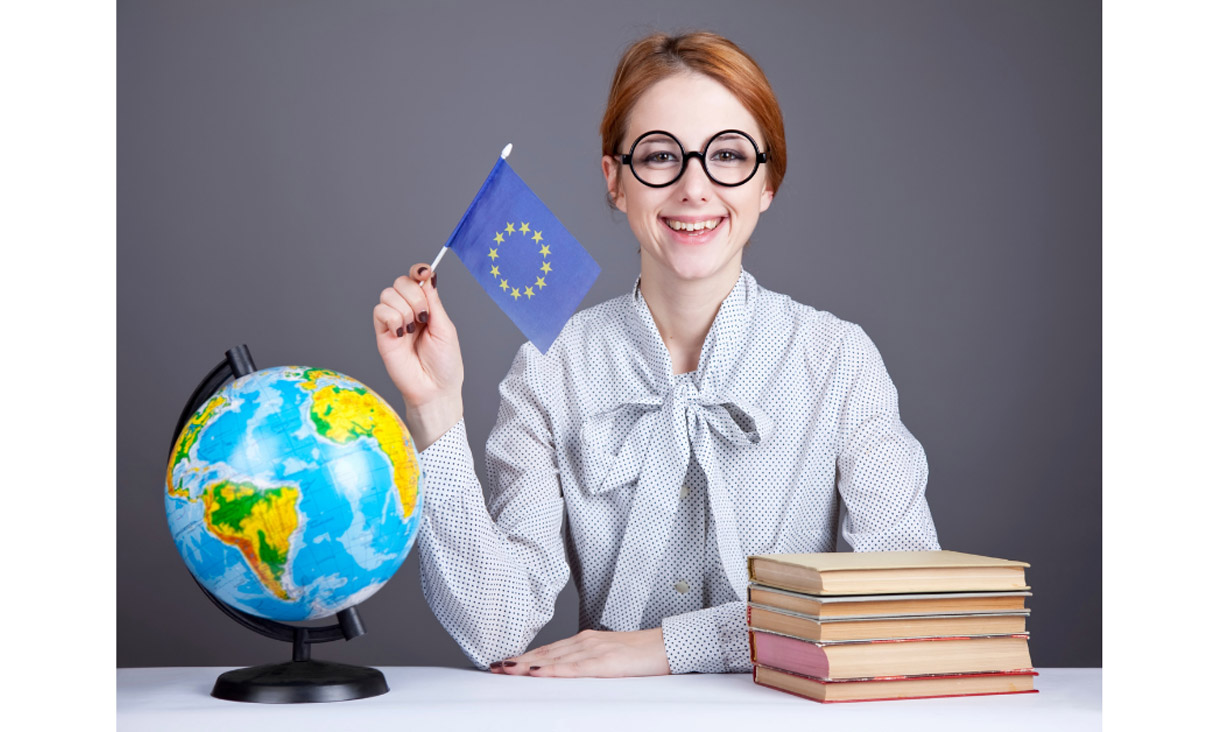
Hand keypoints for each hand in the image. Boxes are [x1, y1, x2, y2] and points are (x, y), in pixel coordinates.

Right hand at [373, 263, 463, 448]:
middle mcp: (409, 311)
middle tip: (424, 317)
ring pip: (388, 294)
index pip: (416, 279)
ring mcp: (394, 321)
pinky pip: (380, 311)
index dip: (418, 271)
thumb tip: (428, 276)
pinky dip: (392, 319)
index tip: (424, 272)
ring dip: (405, 309)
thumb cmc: (445, 363)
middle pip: (401, 282)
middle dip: (414, 295)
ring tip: (413, 330)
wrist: (434, 388)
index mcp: (426, 307)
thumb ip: (433, 302)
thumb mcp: (445, 327)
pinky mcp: (382, 333)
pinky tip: (401, 334)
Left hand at [488, 628, 670, 677]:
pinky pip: (574, 668)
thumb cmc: (643, 654)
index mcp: (586, 640)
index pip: (548, 650)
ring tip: (507, 670)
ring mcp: (595, 650)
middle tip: (495, 667)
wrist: (668, 646)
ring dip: (528, 664)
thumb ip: (588, 661)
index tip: (505, 662)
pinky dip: (553, 669)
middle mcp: (586, 641)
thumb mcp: (609, 656)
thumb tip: (568, 671)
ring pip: (554, 658)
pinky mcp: (605, 662)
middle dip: (519, 660)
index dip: (525, 656)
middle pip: (545, 653)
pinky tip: (538, 672)